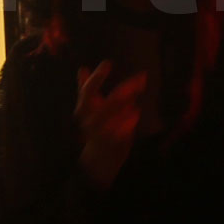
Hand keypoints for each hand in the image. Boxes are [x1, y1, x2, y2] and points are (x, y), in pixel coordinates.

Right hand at [74, 59, 146, 188]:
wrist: (96, 160)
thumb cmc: (93, 130)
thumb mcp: (86, 109)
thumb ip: (85, 89)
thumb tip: (82, 68)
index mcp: (84, 110)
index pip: (88, 91)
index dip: (97, 77)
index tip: (108, 63)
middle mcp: (91, 121)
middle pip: (110, 101)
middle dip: (126, 89)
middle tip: (141, 77)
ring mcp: (102, 133)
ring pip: (118, 116)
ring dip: (130, 103)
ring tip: (139, 91)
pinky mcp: (113, 144)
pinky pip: (124, 130)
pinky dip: (130, 120)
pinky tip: (136, 112)